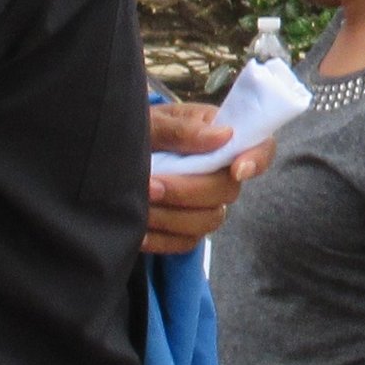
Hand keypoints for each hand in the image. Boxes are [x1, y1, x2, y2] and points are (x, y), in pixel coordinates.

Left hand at [145, 102, 274, 255]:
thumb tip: (224, 136)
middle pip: (226, 190)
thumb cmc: (133, 130)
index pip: (260, 147)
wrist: (105, 156)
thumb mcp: (150, 122)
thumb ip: (181, 129)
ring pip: (208, 220)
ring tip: (139, 206)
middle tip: (151, 185)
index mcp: (219, 134)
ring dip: (172, 217)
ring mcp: (205, 202)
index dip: (257, 159)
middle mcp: (219, 171)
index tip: (237, 169)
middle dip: (188, 191)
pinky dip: (161, 239)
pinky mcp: (186, 228)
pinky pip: (185, 242)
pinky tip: (138, 232)